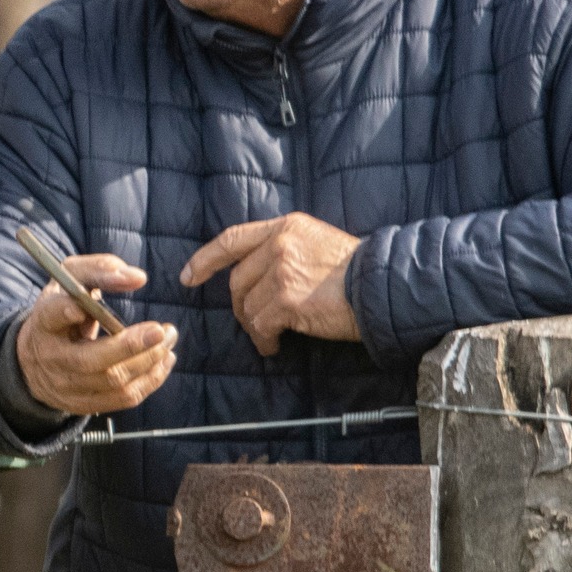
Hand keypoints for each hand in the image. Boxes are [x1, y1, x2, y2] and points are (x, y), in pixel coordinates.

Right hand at [16, 254, 178, 415]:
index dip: (65, 312)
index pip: (52, 316)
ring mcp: (67, 385)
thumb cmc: (62, 308)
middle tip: (160, 330)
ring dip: (149, 361)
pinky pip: (123, 398)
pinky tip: (164, 360)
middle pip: (89, 360)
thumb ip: (100, 270)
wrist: (36, 360)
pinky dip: (150, 380)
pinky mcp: (84, 404)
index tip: (82, 309)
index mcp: (45, 322)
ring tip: (169, 339)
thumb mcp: (70, 280)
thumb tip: (137, 277)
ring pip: (113, 380)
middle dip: (129, 346)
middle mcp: (53, 357)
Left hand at [181, 213, 360, 356]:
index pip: (233, 238)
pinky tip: (276, 346)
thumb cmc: (358, 271)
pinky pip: (261, 326)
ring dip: (256, 328)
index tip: (188, 276)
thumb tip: (259, 273)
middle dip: (241, 307)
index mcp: (286, 226)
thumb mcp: (318, 242)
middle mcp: (279, 244)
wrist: (383, 286)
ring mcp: (281, 271)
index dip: (205, 259)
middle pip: (237, 280)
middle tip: (255, 324)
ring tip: (271, 339)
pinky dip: (265, 341)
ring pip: (248, 307)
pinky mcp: (286, 300)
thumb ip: (287, 248)